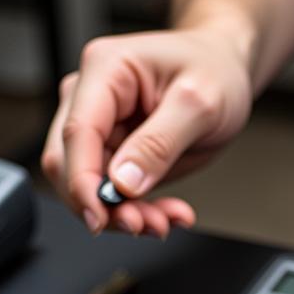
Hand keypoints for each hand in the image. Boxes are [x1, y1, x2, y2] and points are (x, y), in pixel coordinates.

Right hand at [42, 27, 252, 237]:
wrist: (225, 70)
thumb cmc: (214, 71)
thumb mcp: (200, 104)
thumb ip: (159, 143)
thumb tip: (123, 182)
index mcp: (105, 69)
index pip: (77, 134)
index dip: (83, 183)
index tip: (101, 217)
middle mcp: (90, 96)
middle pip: (69, 165)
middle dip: (104, 205)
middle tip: (147, 224)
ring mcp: (98, 126)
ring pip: (88, 187)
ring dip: (123, 214)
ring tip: (163, 220)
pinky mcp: (110, 151)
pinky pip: (110, 193)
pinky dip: (136, 210)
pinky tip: (165, 213)